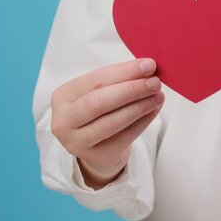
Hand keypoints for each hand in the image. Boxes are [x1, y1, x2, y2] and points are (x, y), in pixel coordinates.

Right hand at [50, 59, 164, 188]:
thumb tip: (147, 66)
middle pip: (99, 102)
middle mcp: (63, 120)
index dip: (124, 72)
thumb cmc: (100, 113)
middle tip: (155, 82)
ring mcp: (76, 141)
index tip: (149, 65)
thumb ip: (120, 80)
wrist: (98, 150)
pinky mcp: (95, 155)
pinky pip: (124, 137)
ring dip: (139, 106)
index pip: (96, 80)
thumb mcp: (102, 93)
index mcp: (63, 96)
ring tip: (158, 96)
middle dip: (131, 90)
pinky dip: (142, 122)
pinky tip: (154, 110)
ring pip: (111, 121)